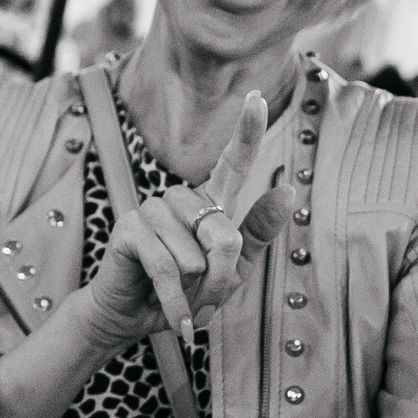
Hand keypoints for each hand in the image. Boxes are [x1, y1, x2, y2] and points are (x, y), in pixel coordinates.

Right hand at [73, 90, 299, 353]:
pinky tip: (177, 319)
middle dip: (220, 279)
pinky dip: (175, 301)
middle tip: (204, 299)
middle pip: (224, 234)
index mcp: (209, 204)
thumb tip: (288, 190)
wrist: (133, 319)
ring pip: (196, 255)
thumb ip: (256, 234)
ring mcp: (152, 209)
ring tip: (182, 301)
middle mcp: (180, 199)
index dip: (246, 131)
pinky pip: (167, 267)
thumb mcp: (231, 271)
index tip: (255, 98)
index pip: (232, 163)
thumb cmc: (185, 294)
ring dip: (196, 291)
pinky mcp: (128, 227)